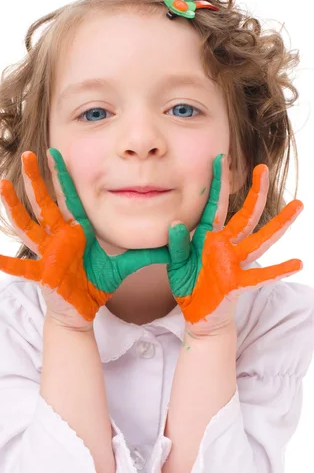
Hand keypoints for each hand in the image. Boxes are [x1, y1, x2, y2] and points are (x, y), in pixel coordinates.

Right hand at [0, 149, 169, 329]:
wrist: (82, 309)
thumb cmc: (96, 284)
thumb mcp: (124, 266)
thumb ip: (145, 254)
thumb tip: (172, 243)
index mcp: (76, 231)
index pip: (68, 198)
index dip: (62, 176)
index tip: (55, 152)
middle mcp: (58, 237)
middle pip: (45, 203)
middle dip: (37, 179)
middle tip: (30, 153)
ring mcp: (46, 254)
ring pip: (28, 225)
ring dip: (15, 207)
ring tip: (3, 188)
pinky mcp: (41, 273)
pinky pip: (18, 268)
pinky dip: (1, 262)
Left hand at [166, 153, 303, 337]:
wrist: (196, 314)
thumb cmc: (188, 285)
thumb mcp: (176, 264)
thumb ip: (177, 245)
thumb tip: (175, 223)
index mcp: (209, 237)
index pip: (215, 206)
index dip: (218, 183)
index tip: (221, 158)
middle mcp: (226, 245)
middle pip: (245, 215)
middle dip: (255, 192)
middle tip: (264, 169)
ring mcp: (235, 262)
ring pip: (260, 239)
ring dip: (279, 223)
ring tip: (298, 205)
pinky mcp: (238, 282)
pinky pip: (259, 275)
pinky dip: (277, 270)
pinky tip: (297, 263)